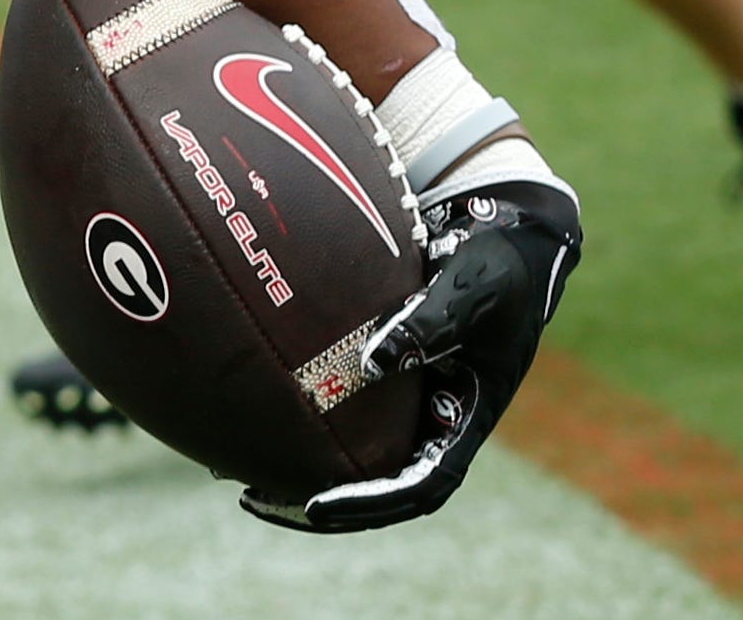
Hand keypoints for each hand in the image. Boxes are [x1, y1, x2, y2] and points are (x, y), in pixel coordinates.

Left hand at [242, 178, 581, 533]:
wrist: (506, 237)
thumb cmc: (497, 263)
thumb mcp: (473, 289)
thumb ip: (430, 322)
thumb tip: (374, 361)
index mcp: (467, 417)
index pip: (422, 484)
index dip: (372, 504)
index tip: (318, 506)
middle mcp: (436, 418)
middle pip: (380, 485)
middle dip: (322, 503)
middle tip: (255, 499)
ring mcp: (411, 398)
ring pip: (357, 453)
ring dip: (303, 468)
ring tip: (236, 475)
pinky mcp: (386, 370)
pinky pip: (343, 403)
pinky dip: (303, 414)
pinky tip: (248, 407)